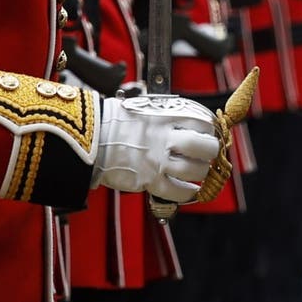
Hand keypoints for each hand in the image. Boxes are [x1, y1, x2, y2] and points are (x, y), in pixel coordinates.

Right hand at [94, 94, 220, 201]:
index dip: (210, 129)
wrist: (89, 138)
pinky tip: (190, 190)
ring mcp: (158, 160)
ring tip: (197, 169)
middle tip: (208, 152)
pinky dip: (188, 192)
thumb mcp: (143, 110)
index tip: (209, 132)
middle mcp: (165, 138)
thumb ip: (165, 117)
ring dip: (201, 171)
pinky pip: (178, 191)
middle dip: (211, 151)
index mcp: (165, 117)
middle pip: (204, 146)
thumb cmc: (111, 121)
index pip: (203, 121)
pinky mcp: (149, 180)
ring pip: (195, 170)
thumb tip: (184, 123)